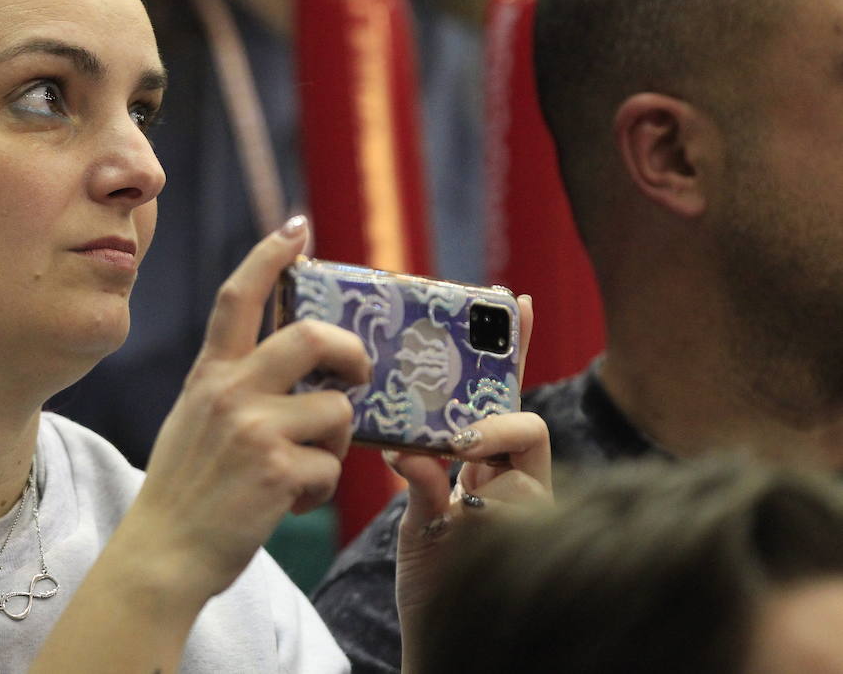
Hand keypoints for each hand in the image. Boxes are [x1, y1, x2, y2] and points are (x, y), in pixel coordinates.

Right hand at [124, 216, 371, 600]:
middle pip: (310, 336)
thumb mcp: (194, 420)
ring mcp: (253, 429)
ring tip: (305, 469)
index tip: (297, 230)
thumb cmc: (184, 491)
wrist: (162, 553)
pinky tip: (289, 502)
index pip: (237, 296)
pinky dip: (320, 489)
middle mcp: (229, 391)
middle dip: (351, 351)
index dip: (270, 256)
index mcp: (208, 375)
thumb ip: (234, 388)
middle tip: (359, 373)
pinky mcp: (276, 470)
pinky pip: (330, 466)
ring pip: (335, 408)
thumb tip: (298, 372)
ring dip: (333, 442)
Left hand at [390, 295, 550, 671]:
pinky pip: (511, 492)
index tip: (514, 298)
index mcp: (487, 462)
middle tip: (472, 394)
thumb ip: (419, 476)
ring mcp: (528, 503)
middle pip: (523, 412)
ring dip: (487, 442)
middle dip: (500, 395)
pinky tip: (441, 503)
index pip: (502, 394)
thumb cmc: (436, 576)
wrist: (447, 636)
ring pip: (527, 440)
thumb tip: (407, 446)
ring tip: (453, 457)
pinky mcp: (526, 529)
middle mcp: (516, 477)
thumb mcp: (419, 517)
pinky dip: (473, 493)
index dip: (513, 347)